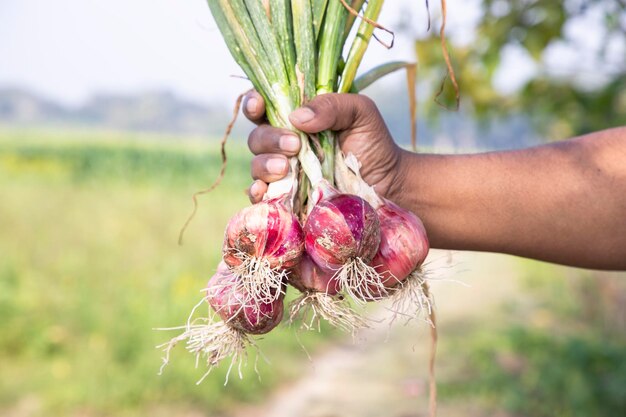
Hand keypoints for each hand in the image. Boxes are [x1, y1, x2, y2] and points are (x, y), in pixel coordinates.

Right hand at [244, 91, 404, 202]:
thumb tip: (296, 117)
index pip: (264, 107)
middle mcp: (284, 145)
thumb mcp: (359, 113)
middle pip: (257, 137)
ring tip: (286, 168)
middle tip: (294, 146)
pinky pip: (262, 197)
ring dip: (264, 165)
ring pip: (256, 166)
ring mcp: (284, 174)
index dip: (254, 103)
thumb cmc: (372, 144)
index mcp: (297, 119)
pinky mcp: (287, 199)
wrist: (388, 184)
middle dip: (269, 139)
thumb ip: (331, 105)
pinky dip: (258, 193)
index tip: (259, 106)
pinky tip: (265, 191)